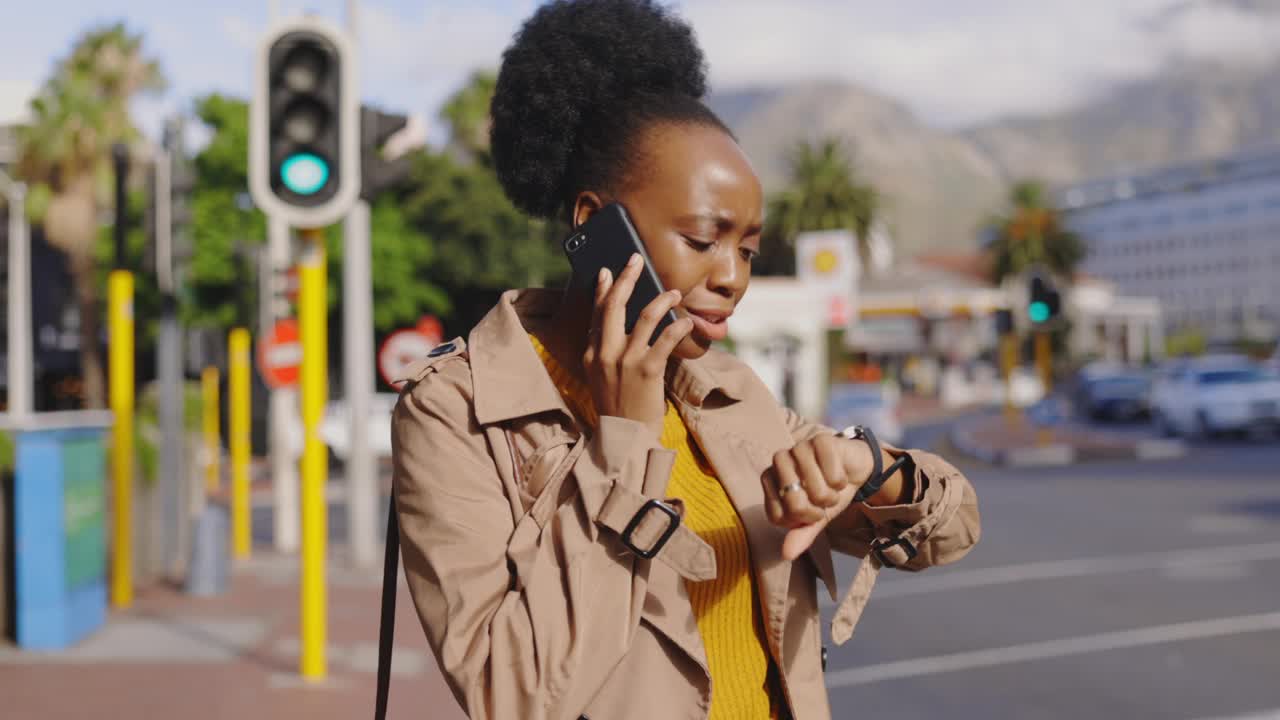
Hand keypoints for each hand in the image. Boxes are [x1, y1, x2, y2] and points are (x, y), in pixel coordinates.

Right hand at [583, 253, 694, 439]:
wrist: (624, 437)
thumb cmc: (617, 407)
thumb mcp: (600, 378)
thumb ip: (605, 353)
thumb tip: (618, 328)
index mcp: (592, 353)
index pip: (596, 313)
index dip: (601, 290)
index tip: (606, 271)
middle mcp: (606, 353)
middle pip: (615, 305)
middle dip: (626, 278)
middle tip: (636, 261)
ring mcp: (626, 361)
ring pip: (644, 317)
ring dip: (661, 299)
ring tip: (674, 293)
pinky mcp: (647, 371)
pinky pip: (665, 340)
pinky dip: (677, 326)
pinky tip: (686, 321)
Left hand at [761, 434, 875, 560]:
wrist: (853, 469)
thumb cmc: (828, 493)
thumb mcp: (816, 518)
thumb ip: (800, 535)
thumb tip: (786, 554)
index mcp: (769, 480)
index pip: (779, 516)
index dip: (802, 520)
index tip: (811, 511)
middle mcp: (778, 461)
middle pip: (795, 503)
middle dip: (818, 509)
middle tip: (823, 499)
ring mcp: (798, 448)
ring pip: (816, 490)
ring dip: (832, 495)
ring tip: (832, 485)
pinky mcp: (820, 440)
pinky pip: (833, 476)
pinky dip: (842, 481)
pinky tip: (840, 471)